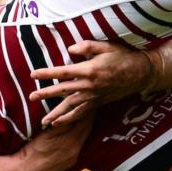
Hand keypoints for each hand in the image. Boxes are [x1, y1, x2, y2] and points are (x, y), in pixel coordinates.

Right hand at [12, 110, 93, 170]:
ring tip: (84, 113)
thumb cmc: (32, 151)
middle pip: (87, 129)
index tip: (86, 99)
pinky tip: (77, 129)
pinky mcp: (71, 162)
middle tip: (88, 103)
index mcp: (71, 141)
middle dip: (88, 116)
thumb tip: (72, 110)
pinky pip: (80, 144)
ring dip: (85, 125)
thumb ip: (60, 123)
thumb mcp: (46, 134)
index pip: (84, 121)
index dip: (86, 109)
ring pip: (84, 136)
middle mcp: (76, 150)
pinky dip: (80, 135)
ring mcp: (74, 157)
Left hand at [29, 41, 150, 127]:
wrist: (140, 74)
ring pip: (71, 107)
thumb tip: (69, 50)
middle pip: (63, 91)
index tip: (33, 75)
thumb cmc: (122, 57)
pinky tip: (58, 124)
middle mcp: (89, 86)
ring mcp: (94, 96)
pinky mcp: (98, 102)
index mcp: (89, 70)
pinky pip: (81, 113)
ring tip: (42, 121)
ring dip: (55, 114)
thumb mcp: (106, 46)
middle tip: (31, 97)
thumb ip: (86, 47)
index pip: (63, 72)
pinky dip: (69, 119)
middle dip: (46, 94)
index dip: (47, 73)